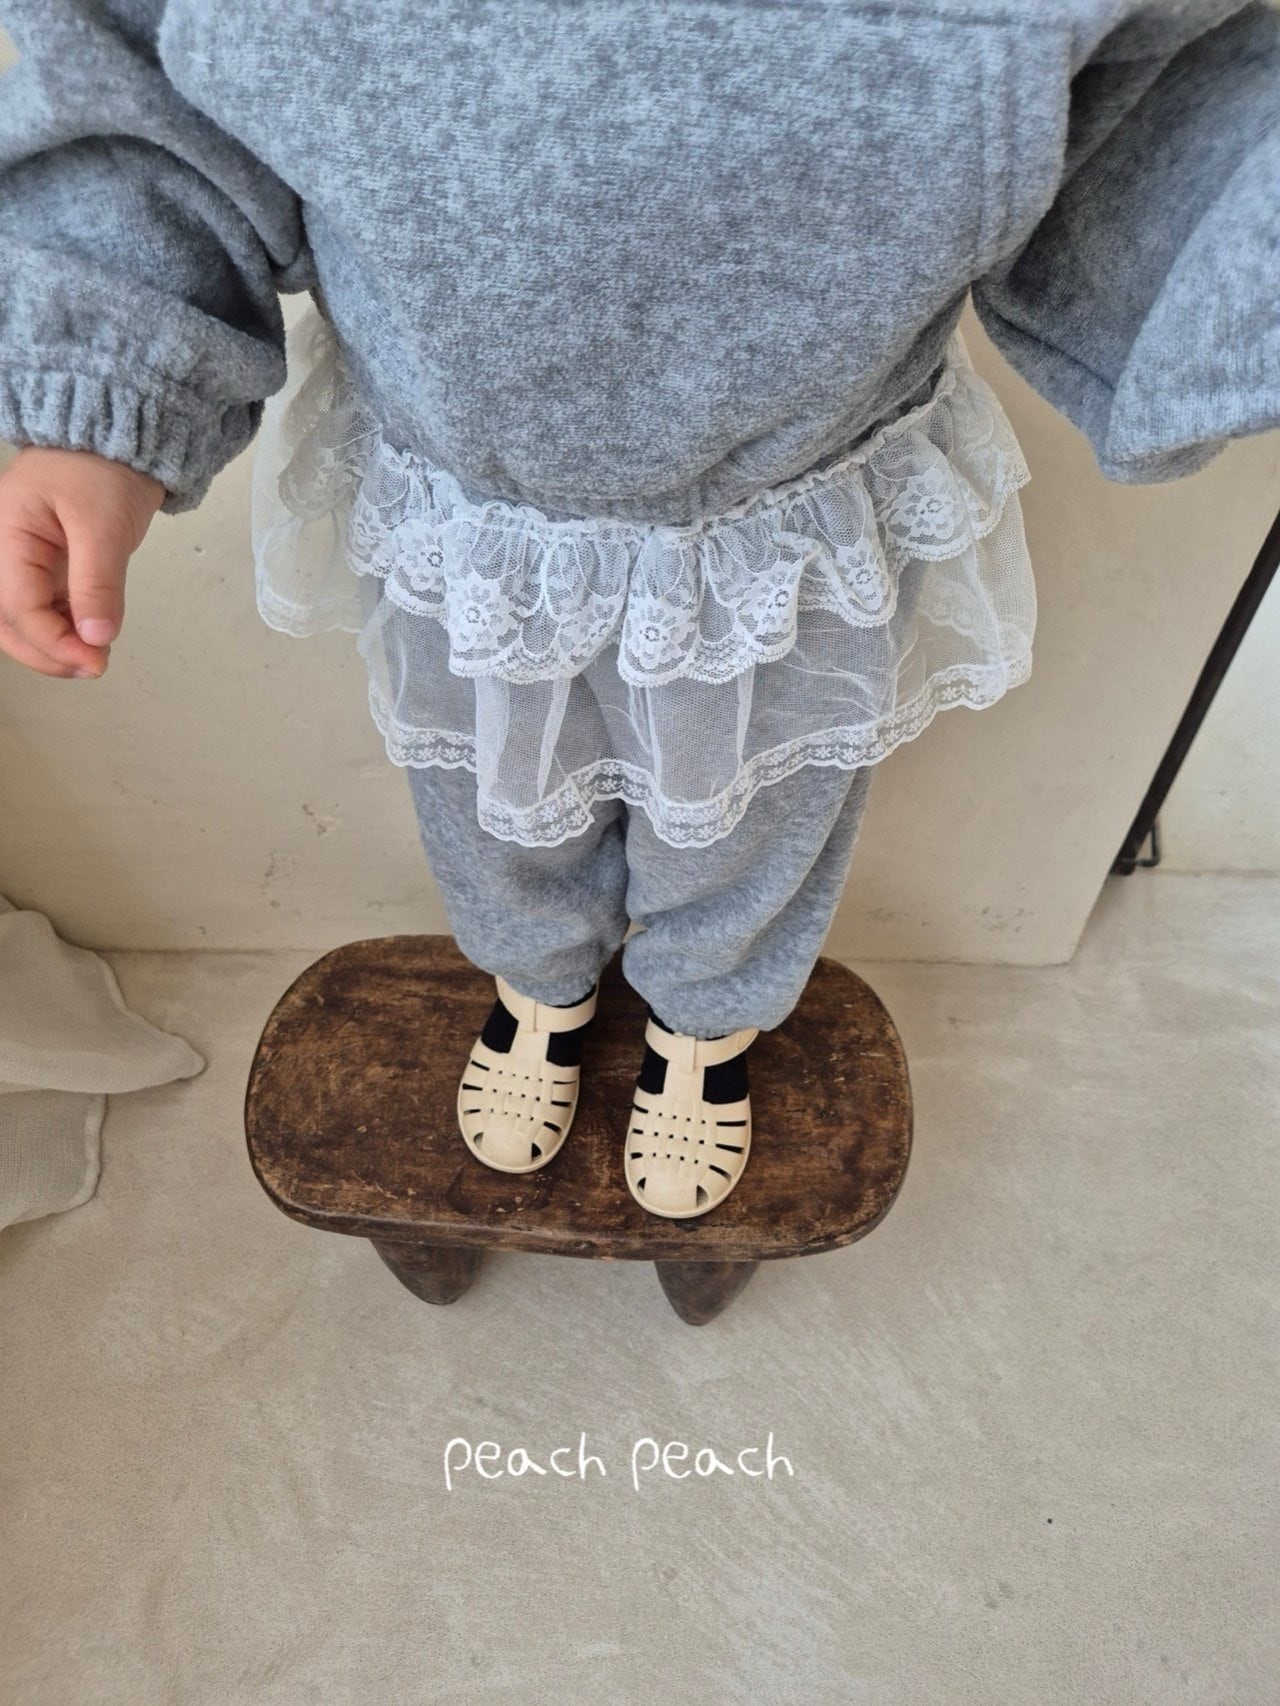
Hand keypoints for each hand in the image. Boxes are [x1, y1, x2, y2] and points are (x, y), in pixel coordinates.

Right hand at [0, 445, 166, 678]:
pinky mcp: (46, 569)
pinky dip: (66, 632)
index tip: (94, 661)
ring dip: (55, 648)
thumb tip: (96, 638)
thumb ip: (98, 583)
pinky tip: (93, 640)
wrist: (117, 440)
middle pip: (7, 622)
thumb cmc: (102, 467)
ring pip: (22, 622)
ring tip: (96, 658)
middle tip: (93, 668)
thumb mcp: (104, 524)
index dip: (54, 641)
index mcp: (6, 533)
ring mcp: (24, 562)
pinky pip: (45, 611)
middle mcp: (6, 552)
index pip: (18, 606)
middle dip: (47, 653)